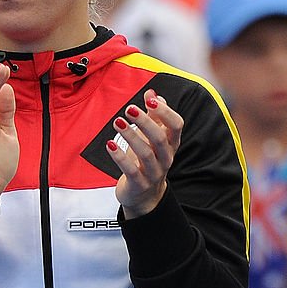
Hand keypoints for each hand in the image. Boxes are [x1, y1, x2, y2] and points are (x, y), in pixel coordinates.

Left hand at [106, 89, 183, 218]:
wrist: (144, 195)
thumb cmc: (148, 161)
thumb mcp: (153, 138)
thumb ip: (154, 115)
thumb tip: (152, 93)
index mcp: (171, 143)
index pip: (177, 125)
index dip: (165, 111)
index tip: (150, 99)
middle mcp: (166, 157)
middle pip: (160, 138)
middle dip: (145, 121)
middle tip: (129, 109)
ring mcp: (154, 172)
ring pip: (146, 153)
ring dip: (131, 136)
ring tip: (117, 122)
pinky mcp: (140, 183)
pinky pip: (131, 169)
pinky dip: (119, 156)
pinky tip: (110, 144)